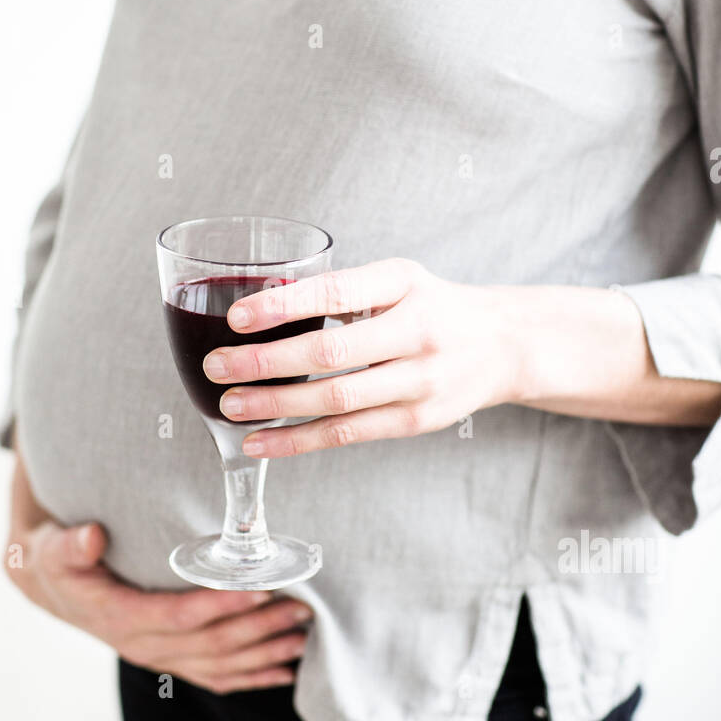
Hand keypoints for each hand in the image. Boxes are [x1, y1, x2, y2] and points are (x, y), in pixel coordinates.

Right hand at [5, 448, 312, 691]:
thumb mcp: (54, 549)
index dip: (221, 605)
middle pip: (211, 644)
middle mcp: (144, 646)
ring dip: (264, 654)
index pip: (180, 616)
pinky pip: (216, 677)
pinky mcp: (171, 661)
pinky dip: (253, 677)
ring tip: (304, 638)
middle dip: (259, 629)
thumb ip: (71, 546)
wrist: (51, 587)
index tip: (259, 589)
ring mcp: (160, 658)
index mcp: (121, 618)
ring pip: (220, 666)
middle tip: (299, 609)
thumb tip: (91, 536)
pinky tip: (286, 672)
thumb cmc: (58, 561)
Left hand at [203, 258, 521, 456]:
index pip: (338, 293)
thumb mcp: (397, 279)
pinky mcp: (416, 421)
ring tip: (230, 405)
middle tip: (218, 366)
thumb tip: (258, 306)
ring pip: (337, 401)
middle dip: (266, 363)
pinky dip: (298, 441)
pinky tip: (259, 442)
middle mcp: (417, 332)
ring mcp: (420, 382)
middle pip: (332, 354)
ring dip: (276, 406)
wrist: (503, 345)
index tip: (238, 317)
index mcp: (404, 283)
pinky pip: (348, 435)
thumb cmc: (431, 306)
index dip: (284, 306)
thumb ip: (342, 290)